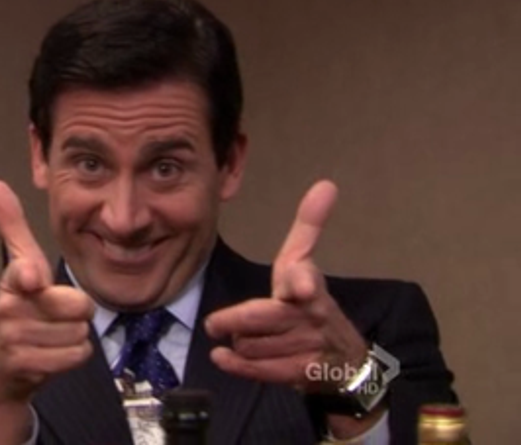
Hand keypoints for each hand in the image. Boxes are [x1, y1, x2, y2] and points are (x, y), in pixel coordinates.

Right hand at [0, 180, 93, 444]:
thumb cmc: (18, 314)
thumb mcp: (18, 268)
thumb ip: (12, 229)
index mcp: (12, 280)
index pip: (25, 271)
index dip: (31, 277)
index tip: (32, 280)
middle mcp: (8, 308)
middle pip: (78, 306)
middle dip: (76, 314)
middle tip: (55, 318)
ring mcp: (14, 339)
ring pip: (80, 332)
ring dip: (73, 337)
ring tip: (50, 338)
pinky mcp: (24, 365)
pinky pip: (77, 355)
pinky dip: (72, 357)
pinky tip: (52, 355)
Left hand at [204, 180, 367, 389]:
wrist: (345, 360)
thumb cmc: (311, 305)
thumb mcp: (305, 264)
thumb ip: (308, 227)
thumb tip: (326, 184)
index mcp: (309, 286)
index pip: (305, 280)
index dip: (302, 283)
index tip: (300, 288)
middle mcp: (309, 317)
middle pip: (261, 318)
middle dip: (235, 320)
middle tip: (213, 323)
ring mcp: (305, 347)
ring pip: (251, 343)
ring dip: (237, 340)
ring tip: (239, 335)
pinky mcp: (297, 373)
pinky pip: (258, 369)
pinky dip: (236, 365)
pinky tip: (222, 356)